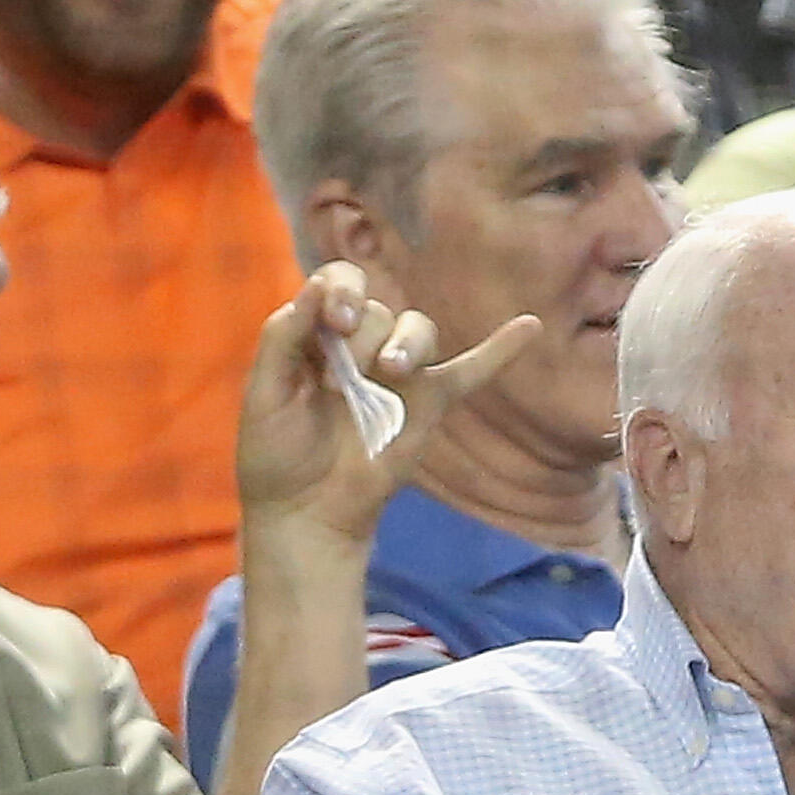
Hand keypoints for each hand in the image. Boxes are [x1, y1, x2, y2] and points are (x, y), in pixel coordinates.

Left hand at [235, 262, 541, 543]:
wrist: (306, 511)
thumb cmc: (276, 453)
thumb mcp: (264, 391)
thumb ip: (284, 337)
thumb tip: (317, 283)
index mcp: (318, 334)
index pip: (339, 283)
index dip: (340, 290)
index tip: (332, 323)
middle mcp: (361, 347)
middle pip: (377, 310)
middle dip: (360, 332)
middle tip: (341, 378)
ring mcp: (399, 375)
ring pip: (417, 330)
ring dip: (406, 342)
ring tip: (390, 371)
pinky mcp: (429, 405)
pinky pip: (471, 371)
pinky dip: (499, 350)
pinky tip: (530, 326)